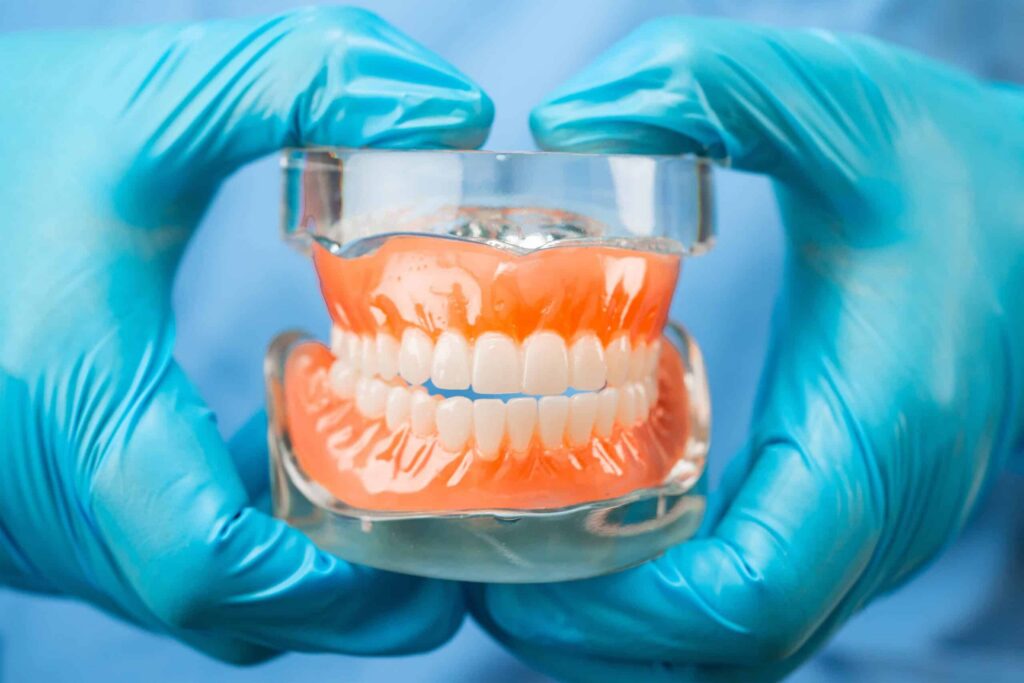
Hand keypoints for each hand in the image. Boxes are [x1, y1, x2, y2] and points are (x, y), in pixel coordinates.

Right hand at [0, 7, 490, 663]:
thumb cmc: (9, 126)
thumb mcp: (161, 88)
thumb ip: (311, 78)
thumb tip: (456, 116)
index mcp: (68, 390)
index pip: (199, 559)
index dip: (323, 592)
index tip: (426, 589)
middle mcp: (30, 481)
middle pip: (204, 604)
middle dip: (330, 605)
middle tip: (435, 584)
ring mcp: (17, 503)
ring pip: (170, 593)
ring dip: (281, 578)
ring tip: (381, 528)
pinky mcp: (20, 492)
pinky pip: (135, 556)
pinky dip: (222, 539)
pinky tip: (271, 468)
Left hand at [473, 17, 1023, 680]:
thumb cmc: (943, 165)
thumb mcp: (835, 99)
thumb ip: (706, 84)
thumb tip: (562, 124)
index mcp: (876, 431)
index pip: (751, 597)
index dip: (621, 609)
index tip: (512, 566)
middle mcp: (876, 512)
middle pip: (726, 646)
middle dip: (589, 631)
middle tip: (476, 569)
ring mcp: (865, 529)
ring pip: (734, 642)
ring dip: (616, 627)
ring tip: (510, 562)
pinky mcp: (844, 516)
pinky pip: (745, 599)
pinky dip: (656, 595)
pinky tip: (588, 531)